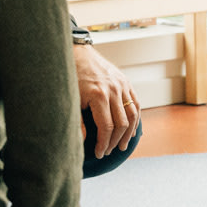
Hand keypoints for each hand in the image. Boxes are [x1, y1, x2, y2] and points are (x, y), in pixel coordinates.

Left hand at [75, 42, 140, 157]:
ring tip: (122, 146)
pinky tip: (131, 130)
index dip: (103, 143)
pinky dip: (135, 119)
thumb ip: (77, 121)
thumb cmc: (71, 77)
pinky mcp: (125, 82)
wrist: (78, 53)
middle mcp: (113, 90)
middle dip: (114, 141)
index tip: (98, 154)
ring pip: (132, 114)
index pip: (107, 127)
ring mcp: (122, 85)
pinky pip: (135, 103)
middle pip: (122, 123)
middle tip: (106, 152)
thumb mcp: (70, 100)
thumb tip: (84, 141)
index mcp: (98, 95)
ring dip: (129, 133)